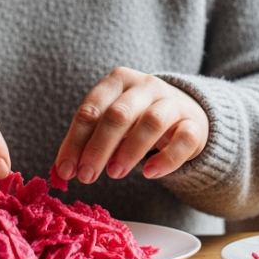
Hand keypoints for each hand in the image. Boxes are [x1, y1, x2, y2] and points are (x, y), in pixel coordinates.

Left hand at [54, 67, 208, 183]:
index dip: (76, 141)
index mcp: (118, 81)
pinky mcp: (194, 124)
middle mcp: (146, 86)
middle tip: (86, 176)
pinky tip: (149, 173)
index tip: (65, 170)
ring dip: (130, 151)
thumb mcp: (112, 122)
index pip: (92, 109)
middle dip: (99, 147)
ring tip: (114, 175)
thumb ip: (90, 140)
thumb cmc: (138, 119)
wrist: (185, 114)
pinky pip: (183, 139)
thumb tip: (64, 169)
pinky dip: (166, 158)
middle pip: (119, 114)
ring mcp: (173, 103)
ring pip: (152, 122)